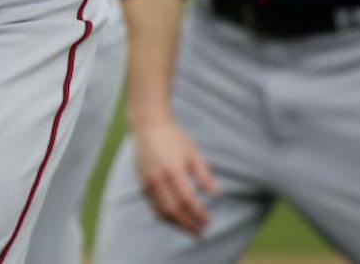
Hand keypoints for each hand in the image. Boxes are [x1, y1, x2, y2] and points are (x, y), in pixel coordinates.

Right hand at [133, 116, 217, 235]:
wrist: (148, 126)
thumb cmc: (174, 138)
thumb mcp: (193, 153)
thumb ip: (204, 175)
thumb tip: (217, 195)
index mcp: (173, 170)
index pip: (188, 200)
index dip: (198, 214)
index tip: (209, 221)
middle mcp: (158, 179)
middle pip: (174, 210)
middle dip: (188, 224)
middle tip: (201, 232)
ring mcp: (148, 182)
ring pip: (162, 212)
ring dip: (177, 225)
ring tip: (190, 230)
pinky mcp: (142, 184)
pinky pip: (153, 207)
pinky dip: (165, 217)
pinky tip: (176, 220)